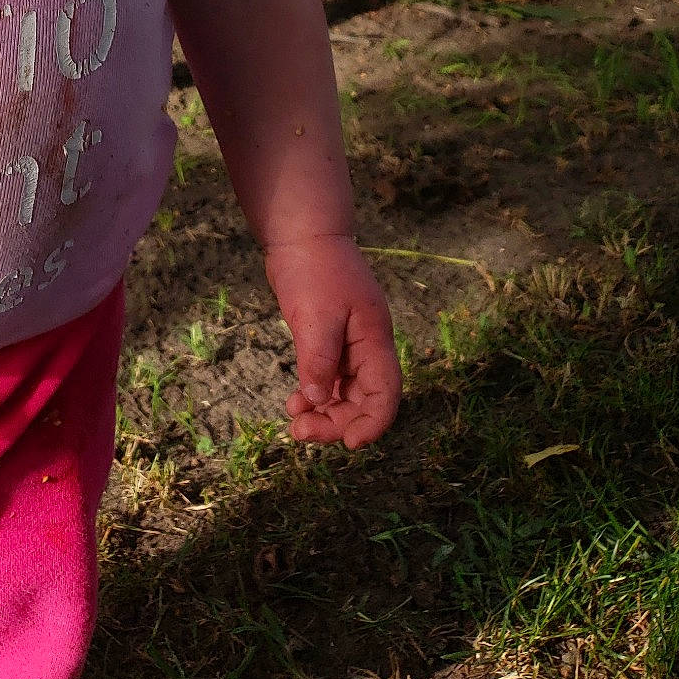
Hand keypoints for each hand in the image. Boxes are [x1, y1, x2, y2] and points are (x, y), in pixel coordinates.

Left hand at [266, 236, 401, 448]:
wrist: (300, 234)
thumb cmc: (314, 268)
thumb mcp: (316, 315)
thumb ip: (319, 359)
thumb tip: (316, 400)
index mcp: (375, 340)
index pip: (385, 393)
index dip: (373, 423)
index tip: (350, 444)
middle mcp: (365, 347)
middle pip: (362, 400)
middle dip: (337, 422)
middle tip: (302, 433)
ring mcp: (346, 345)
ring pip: (343, 393)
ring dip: (323, 413)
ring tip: (294, 423)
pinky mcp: (326, 340)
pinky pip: (325, 379)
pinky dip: (312, 394)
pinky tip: (293, 402)